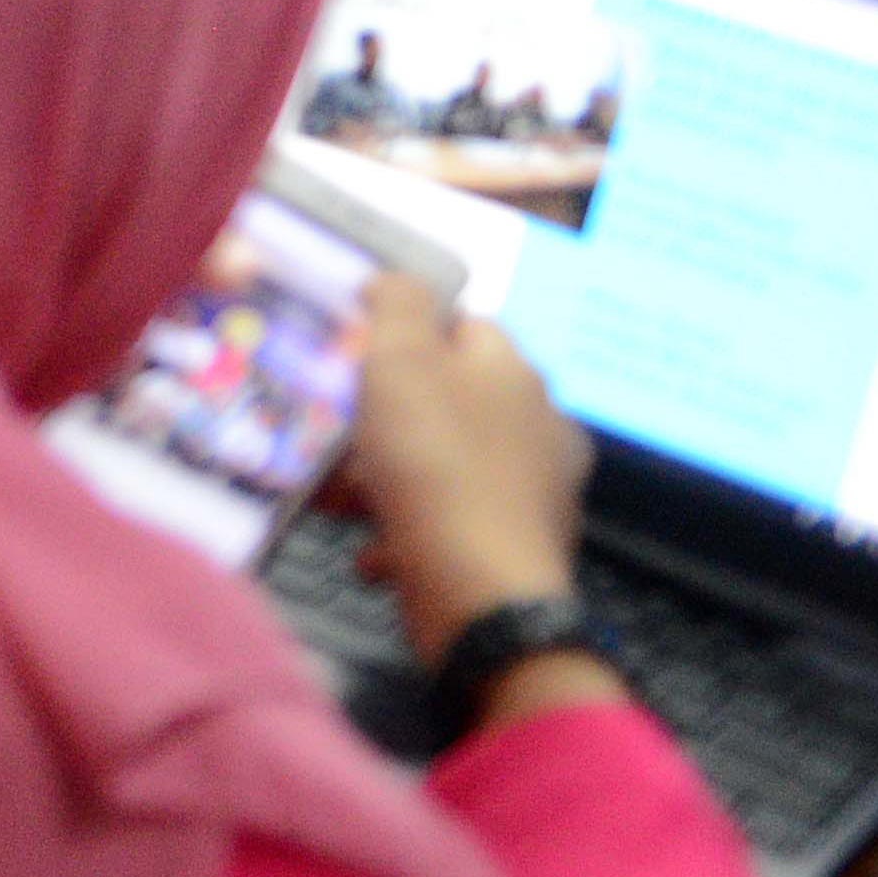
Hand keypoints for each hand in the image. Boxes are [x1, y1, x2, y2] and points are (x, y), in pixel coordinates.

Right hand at [337, 273, 598, 668]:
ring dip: (390, 480)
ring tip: (341, 500)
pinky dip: (410, 533)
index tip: (353, 359)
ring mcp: (534, 494)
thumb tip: (393, 280)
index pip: (463, 326)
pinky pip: (454, 526)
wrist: (480, 595)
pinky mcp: (518, 551)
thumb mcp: (400, 360)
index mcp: (516, 373)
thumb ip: (396, 304)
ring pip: (447, 467)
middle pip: (450, 402)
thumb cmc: (433, 464)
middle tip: (338, 437)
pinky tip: (375, 551)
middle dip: (387, 419)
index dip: (404, 334)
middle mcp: (539, 426)